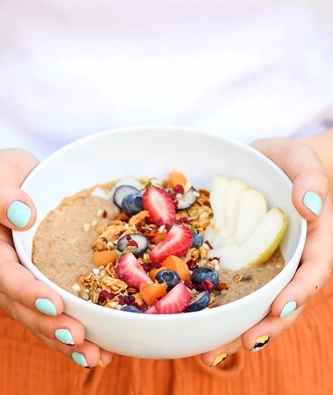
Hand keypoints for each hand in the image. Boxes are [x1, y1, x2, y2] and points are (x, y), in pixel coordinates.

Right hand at [0, 149, 112, 367]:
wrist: (8, 187)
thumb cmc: (3, 177)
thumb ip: (0, 193)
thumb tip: (23, 216)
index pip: (4, 273)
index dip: (26, 291)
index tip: (53, 303)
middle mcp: (0, 271)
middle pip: (20, 306)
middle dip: (49, 326)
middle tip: (79, 339)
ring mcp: (17, 282)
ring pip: (35, 317)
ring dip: (62, 339)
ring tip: (93, 355)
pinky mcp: (36, 284)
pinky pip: (49, 311)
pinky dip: (69, 330)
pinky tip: (96, 347)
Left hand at [199, 138, 332, 366]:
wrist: (270, 162)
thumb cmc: (291, 161)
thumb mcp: (303, 161)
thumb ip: (311, 178)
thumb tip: (311, 206)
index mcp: (313, 241)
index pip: (313, 273)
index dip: (298, 294)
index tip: (276, 308)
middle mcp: (290, 258)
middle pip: (284, 298)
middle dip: (266, 324)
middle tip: (240, 343)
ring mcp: (265, 261)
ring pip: (256, 300)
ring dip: (238, 326)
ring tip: (212, 351)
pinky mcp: (241, 257)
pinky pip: (233, 283)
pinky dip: (219, 304)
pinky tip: (198, 321)